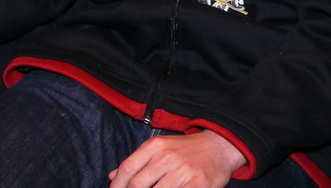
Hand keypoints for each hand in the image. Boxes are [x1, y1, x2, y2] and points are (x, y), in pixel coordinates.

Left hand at [108, 130, 245, 187]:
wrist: (219, 146)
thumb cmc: (184, 150)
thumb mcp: (159, 148)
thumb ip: (136, 161)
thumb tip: (112, 176)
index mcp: (154, 146)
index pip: (127, 167)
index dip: (117, 184)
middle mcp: (167, 156)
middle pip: (138, 184)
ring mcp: (183, 170)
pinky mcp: (199, 183)